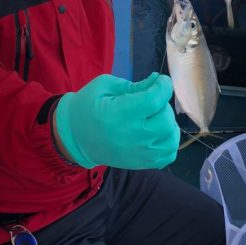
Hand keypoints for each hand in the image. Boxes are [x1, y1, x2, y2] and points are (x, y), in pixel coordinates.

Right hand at [54, 72, 179, 168]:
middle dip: (163, 104)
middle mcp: (132, 136)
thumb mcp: (104, 86)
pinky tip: (158, 133)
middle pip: (165, 120)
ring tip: (155, 117)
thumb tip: (156, 81)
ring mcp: (138, 153)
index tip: (160, 81)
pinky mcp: (141, 163)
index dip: (163, 86)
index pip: (154, 100)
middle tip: (152, 99)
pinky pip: (168, 156)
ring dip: (168, 124)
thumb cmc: (88, 106)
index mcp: (120, 113)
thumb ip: (132, 85)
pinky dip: (168, 142)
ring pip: (170, 139)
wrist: (74, 137)